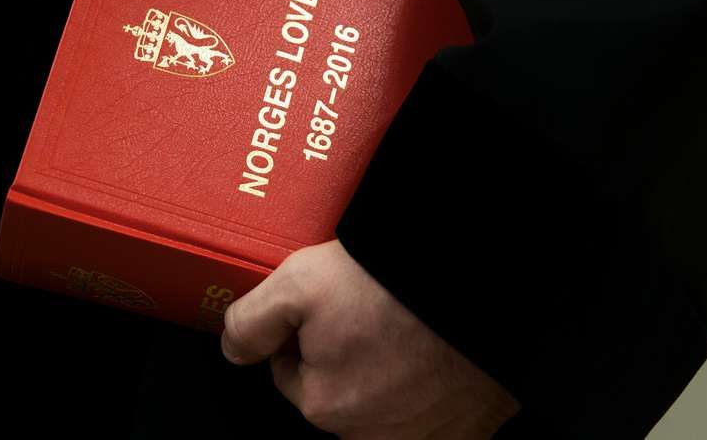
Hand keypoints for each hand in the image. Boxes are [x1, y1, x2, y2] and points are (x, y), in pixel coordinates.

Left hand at [221, 239, 519, 438]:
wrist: (475, 283)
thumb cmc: (388, 284)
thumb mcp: (298, 283)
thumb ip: (251, 321)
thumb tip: (232, 350)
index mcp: (325, 404)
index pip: (291, 373)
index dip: (301, 333)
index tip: (326, 306)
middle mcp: (370, 434)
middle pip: (338, 392)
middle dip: (344, 355)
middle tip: (368, 310)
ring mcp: (422, 436)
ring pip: (382, 402)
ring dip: (386, 372)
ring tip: (402, 325)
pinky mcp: (466, 428)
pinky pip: (431, 413)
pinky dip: (429, 388)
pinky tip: (433, 351)